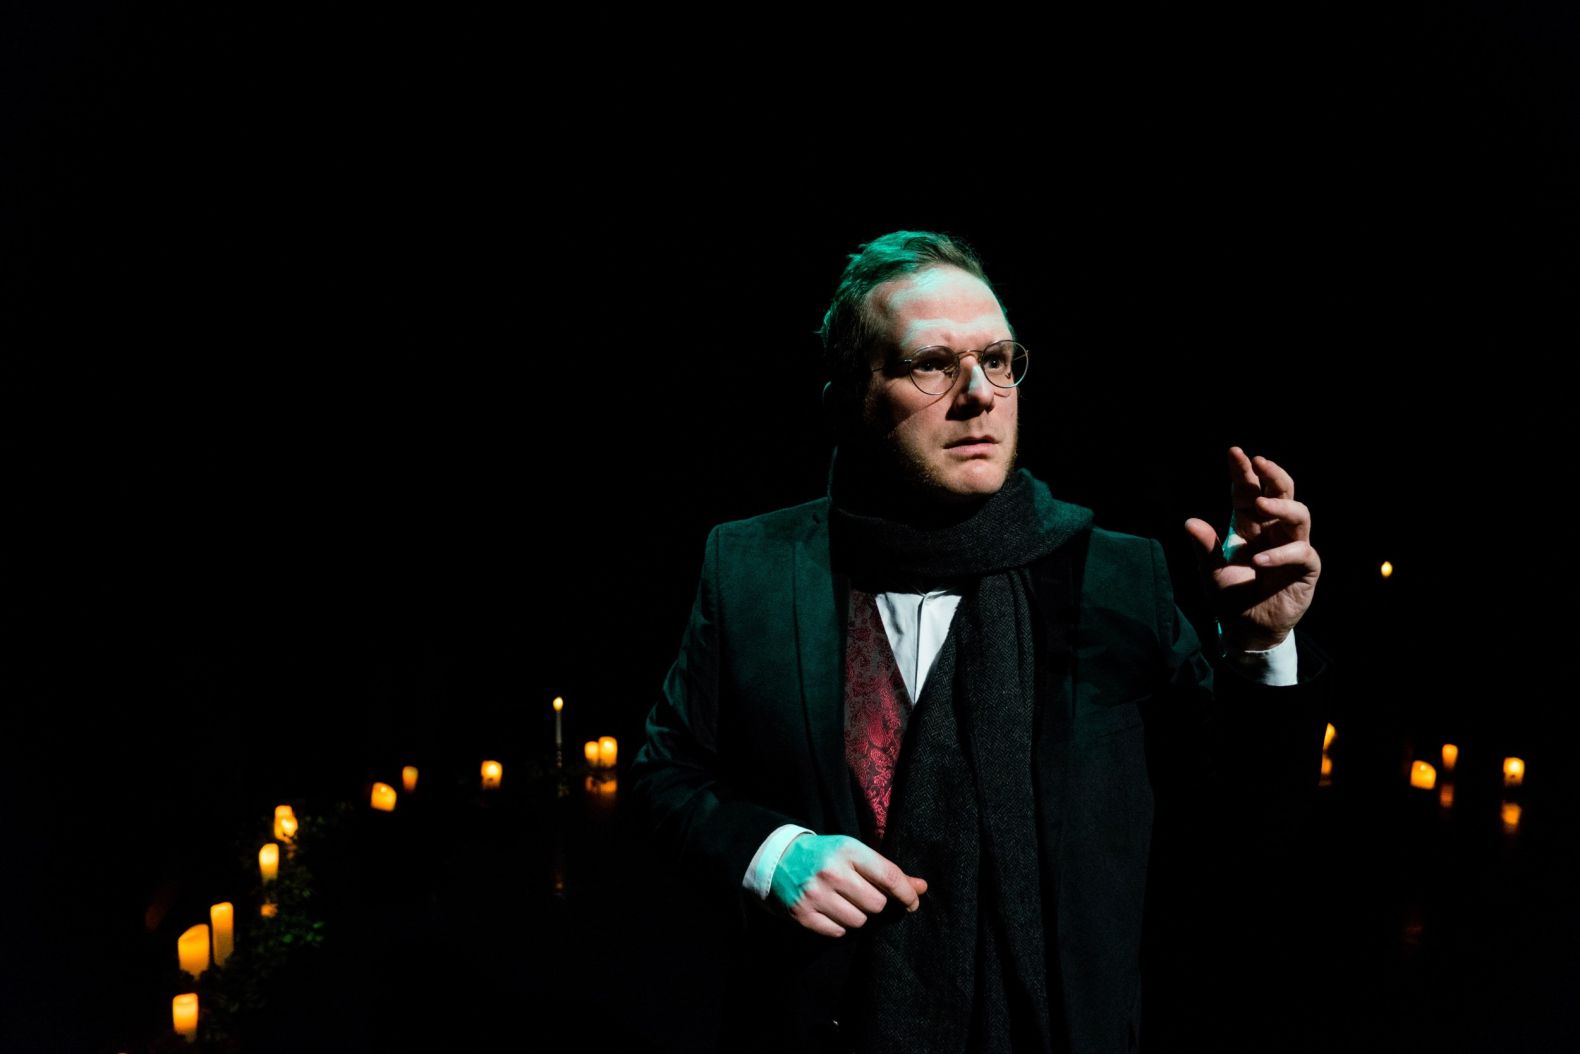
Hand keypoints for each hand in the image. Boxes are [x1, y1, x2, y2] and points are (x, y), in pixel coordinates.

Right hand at [768, 833, 927, 937]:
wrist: (778, 859)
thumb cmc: (826, 856)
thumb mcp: (854, 853)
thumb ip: (887, 871)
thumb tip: (921, 887)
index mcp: (847, 850)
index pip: (888, 876)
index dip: (906, 893)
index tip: (912, 902)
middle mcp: (831, 871)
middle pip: (876, 904)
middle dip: (875, 904)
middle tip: (863, 895)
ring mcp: (815, 894)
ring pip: (858, 921)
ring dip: (857, 916)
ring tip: (844, 902)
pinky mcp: (802, 914)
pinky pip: (837, 933)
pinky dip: (838, 926)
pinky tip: (829, 911)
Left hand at [1184, 446, 1319, 651]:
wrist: (1247, 631)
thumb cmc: (1231, 599)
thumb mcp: (1212, 573)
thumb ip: (1205, 548)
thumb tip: (1189, 521)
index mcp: (1250, 528)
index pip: (1248, 492)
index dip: (1243, 473)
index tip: (1234, 452)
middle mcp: (1273, 532)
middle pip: (1280, 494)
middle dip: (1271, 475)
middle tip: (1259, 461)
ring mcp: (1292, 548)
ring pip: (1299, 515)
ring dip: (1280, 506)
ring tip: (1259, 504)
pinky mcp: (1306, 569)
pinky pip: (1301, 553)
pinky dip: (1281, 554)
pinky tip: (1259, 560)